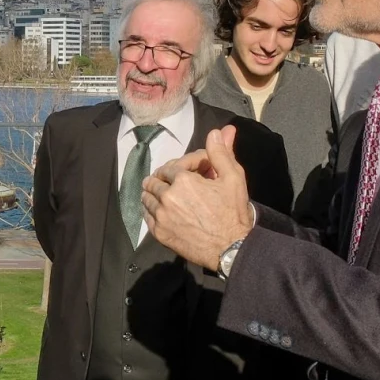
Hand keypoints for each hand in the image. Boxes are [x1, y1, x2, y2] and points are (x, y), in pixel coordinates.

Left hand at [141, 125, 254, 269]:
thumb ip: (221, 153)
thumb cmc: (233, 212)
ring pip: (147, 196)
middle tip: (179, 181)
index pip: (174, 165)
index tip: (197, 171)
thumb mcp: (233, 177)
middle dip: (167, 177)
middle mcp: (167, 196)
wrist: (231, 248)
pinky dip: (151, 209)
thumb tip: (217, 131)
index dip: (186, 165)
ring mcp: (161, 216)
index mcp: (183, 180)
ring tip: (167, 193)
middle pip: (156, 179)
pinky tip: (161, 209)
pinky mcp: (159, 233)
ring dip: (155, 191)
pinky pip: (146, 215)